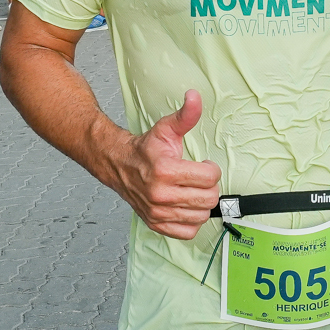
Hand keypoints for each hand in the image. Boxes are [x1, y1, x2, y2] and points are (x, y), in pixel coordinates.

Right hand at [105, 89, 221, 239]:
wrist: (118, 165)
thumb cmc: (145, 149)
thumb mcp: (166, 128)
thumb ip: (185, 115)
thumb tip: (194, 97)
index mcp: (165, 170)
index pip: (210, 177)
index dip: (211, 169)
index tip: (203, 164)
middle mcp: (160, 194)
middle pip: (208, 199)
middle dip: (209, 186)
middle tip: (198, 178)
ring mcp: (157, 212)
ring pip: (201, 216)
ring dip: (201, 203)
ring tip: (191, 191)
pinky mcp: (155, 223)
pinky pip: (187, 232)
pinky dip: (191, 221)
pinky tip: (185, 206)